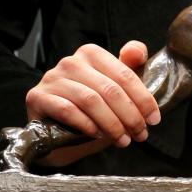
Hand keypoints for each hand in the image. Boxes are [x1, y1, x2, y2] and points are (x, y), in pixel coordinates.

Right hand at [25, 41, 159, 165]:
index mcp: (91, 53)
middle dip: (130, 115)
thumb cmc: (89, 111)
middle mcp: (70, 62)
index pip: (124, 74)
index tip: (154, 119)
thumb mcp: (112, 91)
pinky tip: (96, 134)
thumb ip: (128, 70)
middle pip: (109, 88)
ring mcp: (51, 78)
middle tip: (140, 134)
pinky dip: (85, 124)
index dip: (143, 98)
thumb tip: (136, 52)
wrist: (55, 135)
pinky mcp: (37, 97)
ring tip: (123, 140)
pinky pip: (67, 110)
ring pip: (90, 100)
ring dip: (111, 124)